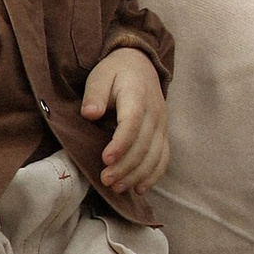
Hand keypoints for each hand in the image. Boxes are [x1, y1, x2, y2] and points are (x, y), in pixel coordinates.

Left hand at [82, 43, 168, 211]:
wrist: (140, 65)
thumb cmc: (115, 73)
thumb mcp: (100, 75)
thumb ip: (94, 94)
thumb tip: (90, 113)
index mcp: (136, 94)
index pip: (131, 122)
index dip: (120, 143)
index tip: (105, 159)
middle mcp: (154, 112)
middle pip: (143, 144)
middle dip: (125, 166)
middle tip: (105, 180)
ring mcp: (162, 124)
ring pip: (155, 155)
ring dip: (137, 175)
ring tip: (116, 187)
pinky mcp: (164, 134)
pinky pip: (164, 158)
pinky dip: (153, 175)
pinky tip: (139, 189)